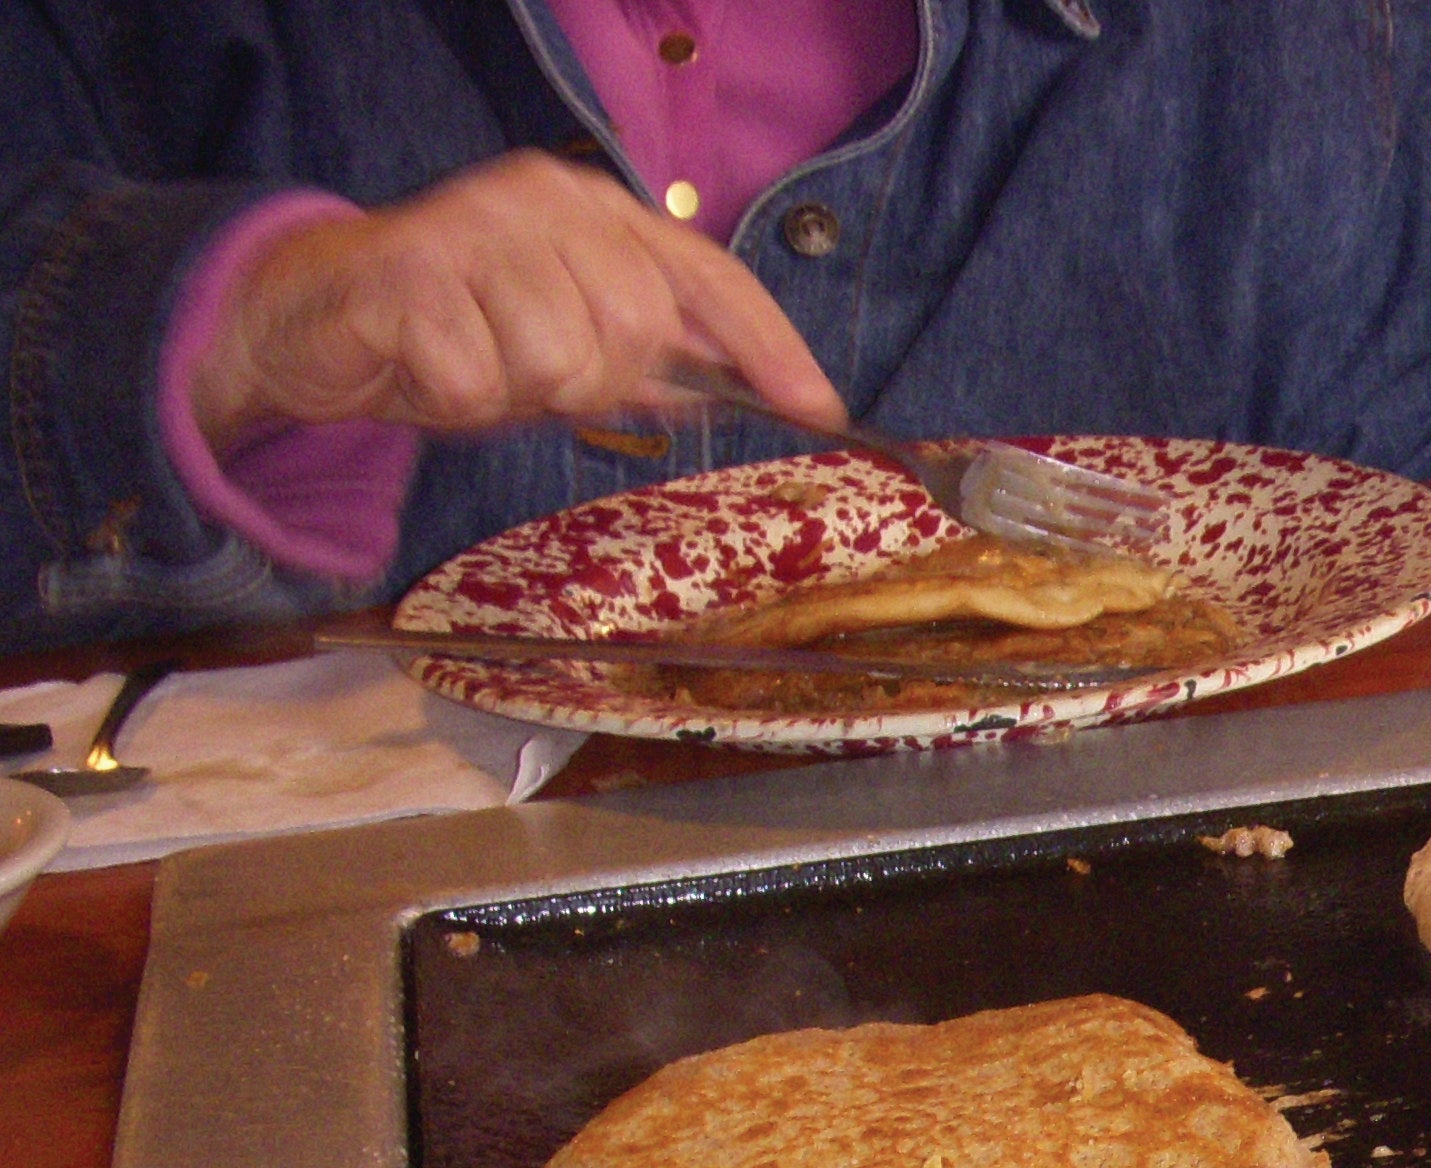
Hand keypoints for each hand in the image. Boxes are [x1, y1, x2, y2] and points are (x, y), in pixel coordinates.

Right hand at [189, 151, 843, 450]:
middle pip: (639, 327)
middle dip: (597, 380)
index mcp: (593, 212)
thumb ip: (652, 359)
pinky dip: (457, 398)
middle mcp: (542, 201)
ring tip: (478, 364)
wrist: (314, 317)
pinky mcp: (408, 273)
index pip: (707, 274)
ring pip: (561, 358)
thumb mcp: (569, 347)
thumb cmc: (457, 331)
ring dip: (519, 391)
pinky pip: (478, 380)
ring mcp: (472, 228)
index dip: (769, 344)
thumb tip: (746, 388)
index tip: (819, 407)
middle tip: (531, 374)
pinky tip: (428, 367)